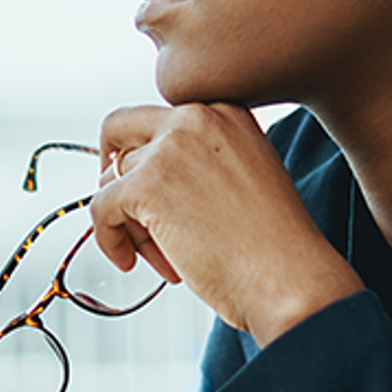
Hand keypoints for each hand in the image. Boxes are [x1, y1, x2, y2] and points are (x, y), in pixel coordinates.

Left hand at [89, 105, 362, 342]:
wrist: (291, 280)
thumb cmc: (272, 249)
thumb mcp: (242, 180)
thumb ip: (198, 163)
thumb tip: (133, 173)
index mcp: (226, 111)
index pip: (160, 119)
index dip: (147, 158)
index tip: (154, 196)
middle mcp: (198, 116)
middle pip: (121, 129)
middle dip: (116, 172)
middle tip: (128, 214)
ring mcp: (171, 146)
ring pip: (113, 178)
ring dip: (129, 222)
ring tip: (164, 258)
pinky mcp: (147, 184)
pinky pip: (100, 207)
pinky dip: (108, 239)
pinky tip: (132, 262)